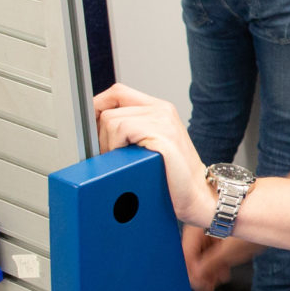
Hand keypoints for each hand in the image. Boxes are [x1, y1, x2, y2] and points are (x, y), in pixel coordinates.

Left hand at [92, 85, 213, 227]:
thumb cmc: (173, 178)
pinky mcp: (161, 135)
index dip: (98, 107)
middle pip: (109, 106)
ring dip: (107, 144)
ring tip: (120, 161)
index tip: (91, 127)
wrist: (198, 197)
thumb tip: (95, 128)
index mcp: (159, 109)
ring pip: (111, 120)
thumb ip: (131, 130)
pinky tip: (126, 160)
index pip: (117, 93)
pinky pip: (121, 130)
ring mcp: (163, 121)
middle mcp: (162, 110)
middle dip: (100, 133)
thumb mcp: (150, 145)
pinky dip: (115, 147)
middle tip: (109, 154)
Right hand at [182, 228, 247, 290]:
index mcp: (197, 226)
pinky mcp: (222, 230)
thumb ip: (210, 265)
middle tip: (208, 287)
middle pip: (196, 253)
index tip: (198, 285)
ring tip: (216, 282)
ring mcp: (213, 227)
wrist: (268, 213)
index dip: (192, 272)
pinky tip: (223, 272)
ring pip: (205, 253)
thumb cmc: (251, 222)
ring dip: (210, 270)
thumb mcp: (228, 250)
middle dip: (202, 273)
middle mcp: (202, 225)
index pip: (186, 253)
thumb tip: (197, 277)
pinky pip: (214, 249)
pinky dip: (218, 261)